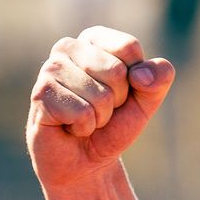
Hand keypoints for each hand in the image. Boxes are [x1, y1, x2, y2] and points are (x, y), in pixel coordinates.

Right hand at [26, 26, 175, 190]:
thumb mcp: (147, 101)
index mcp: (94, 39)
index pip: (129, 47)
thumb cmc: (114, 124)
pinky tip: (71, 126)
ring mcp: (50, 69)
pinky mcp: (40, 94)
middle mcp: (68, 47)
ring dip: (101, 116)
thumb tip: (142, 75)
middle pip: (116, 71)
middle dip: (117, 99)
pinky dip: (85, 127)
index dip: (137, 78)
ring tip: (86, 118)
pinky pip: (82, 113)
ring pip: (100, 94)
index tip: (122, 91)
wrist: (86, 159)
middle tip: (102, 109)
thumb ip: (159, 79)